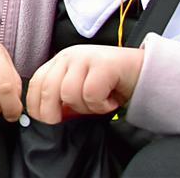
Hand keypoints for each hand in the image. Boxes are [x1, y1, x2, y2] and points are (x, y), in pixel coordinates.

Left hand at [26, 45, 143, 124]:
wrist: (144, 73)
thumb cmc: (110, 86)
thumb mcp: (81, 91)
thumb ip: (63, 99)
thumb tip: (45, 119)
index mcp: (60, 62)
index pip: (36, 83)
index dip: (35, 105)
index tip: (44, 122)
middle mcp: (69, 56)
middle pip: (47, 89)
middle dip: (53, 113)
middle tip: (67, 120)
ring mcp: (85, 58)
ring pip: (69, 93)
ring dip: (85, 108)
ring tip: (99, 105)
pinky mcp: (103, 64)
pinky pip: (91, 94)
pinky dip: (101, 105)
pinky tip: (110, 101)